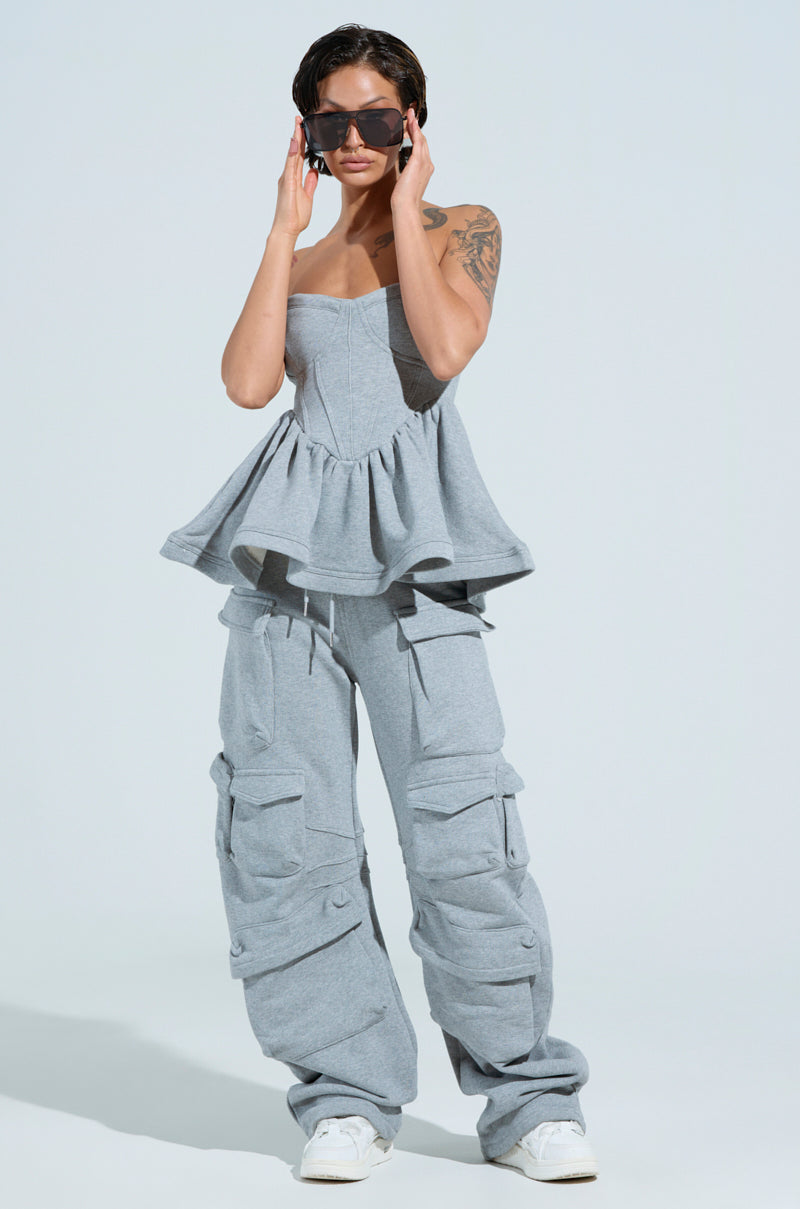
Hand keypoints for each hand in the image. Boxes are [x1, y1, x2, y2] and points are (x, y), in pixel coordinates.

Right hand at [271, 115, 318, 238]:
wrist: (287, 230)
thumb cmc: (295, 217)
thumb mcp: (307, 197)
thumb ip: (310, 183)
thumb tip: (314, 171)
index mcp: (294, 178)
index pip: (299, 156)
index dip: (302, 142)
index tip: (304, 128)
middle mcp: (288, 175)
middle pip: (294, 151)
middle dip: (297, 135)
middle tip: (299, 119)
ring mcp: (286, 179)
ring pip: (292, 155)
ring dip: (295, 139)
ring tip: (297, 124)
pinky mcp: (287, 184)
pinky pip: (291, 165)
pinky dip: (293, 153)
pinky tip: (295, 142)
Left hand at [391, 106, 433, 212]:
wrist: (406, 206)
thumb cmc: (403, 200)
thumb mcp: (404, 183)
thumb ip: (405, 174)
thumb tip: (401, 173)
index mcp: (425, 170)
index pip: (421, 149)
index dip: (416, 137)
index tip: (410, 128)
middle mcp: (428, 164)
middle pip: (423, 141)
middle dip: (416, 128)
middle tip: (410, 116)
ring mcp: (425, 162)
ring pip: (421, 139)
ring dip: (415, 125)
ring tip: (409, 114)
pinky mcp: (418, 161)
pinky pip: (418, 140)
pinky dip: (414, 130)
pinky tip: (410, 122)